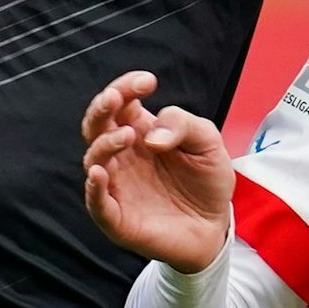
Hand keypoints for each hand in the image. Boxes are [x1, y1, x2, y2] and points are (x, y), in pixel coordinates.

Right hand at [81, 71, 233, 273]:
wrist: (215, 226)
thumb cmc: (207, 180)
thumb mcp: (207, 142)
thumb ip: (183, 125)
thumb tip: (150, 135)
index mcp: (140, 131)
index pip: (121, 102)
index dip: (126, 87)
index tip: (147, 81)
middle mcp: (123, 156)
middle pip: (96, 126)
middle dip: (101, 108)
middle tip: (115, 98)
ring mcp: (118, 186)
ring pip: (94, 160)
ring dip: (105, 144)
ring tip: (128, 135)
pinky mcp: (119, 219)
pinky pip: (97, 203)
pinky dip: (93, 189)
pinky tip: (99, 173)